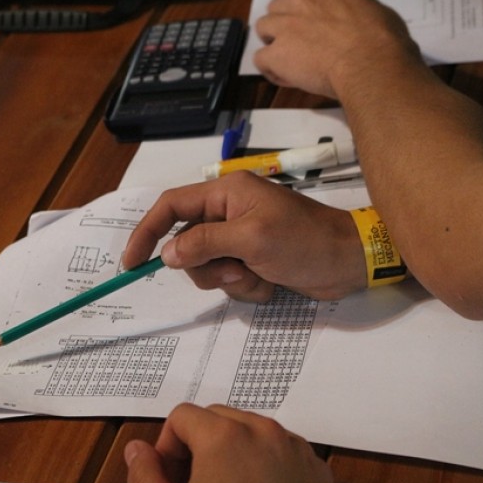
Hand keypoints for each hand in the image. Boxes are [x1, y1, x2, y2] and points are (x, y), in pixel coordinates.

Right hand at [123, 171, 364, 302]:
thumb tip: (167, 254)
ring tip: (256, 275)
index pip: (171, 207)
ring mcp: (239, 239)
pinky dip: (245, 288)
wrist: (350, 262)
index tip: (132, 262)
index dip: (147, 232)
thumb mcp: (251, 239)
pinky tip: (270, 283)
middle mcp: (227, 213)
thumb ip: (205, 243)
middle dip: (205, 266)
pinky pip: (228, 280)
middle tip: (235, 270)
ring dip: (228, 280)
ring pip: (205, 267)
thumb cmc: (304, 240)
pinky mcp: (251, 261)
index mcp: (225, 194)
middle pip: (186, 244)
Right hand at [124, 403, 333, 482]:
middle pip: (216, 418)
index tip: (171, 482)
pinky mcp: (316, 468)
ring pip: (249, 431)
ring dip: (231, 453)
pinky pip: (280, 448)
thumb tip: (137, 450)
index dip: (167, 448)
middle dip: (198, 447)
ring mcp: (294, 448)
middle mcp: (263, 431)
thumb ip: (145, 477)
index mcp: (224, 436)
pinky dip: (264, 464)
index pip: (181, 416)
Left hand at [253, 0, 422, 98]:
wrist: (370, 64)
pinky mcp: (276, 53)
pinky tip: (285, 78)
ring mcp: (285, 25)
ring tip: (287, 59)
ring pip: (262, 27)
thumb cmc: (383, 40)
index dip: (304, 9)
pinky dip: (270, 69)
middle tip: (297, 41)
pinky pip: (259, 59)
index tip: (313, 22)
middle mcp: (303, 0)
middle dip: (283, 21)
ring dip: (272, 41)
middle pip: (277, 5)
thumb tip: (360, 17)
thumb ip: (358, 9)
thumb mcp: (376, 11)